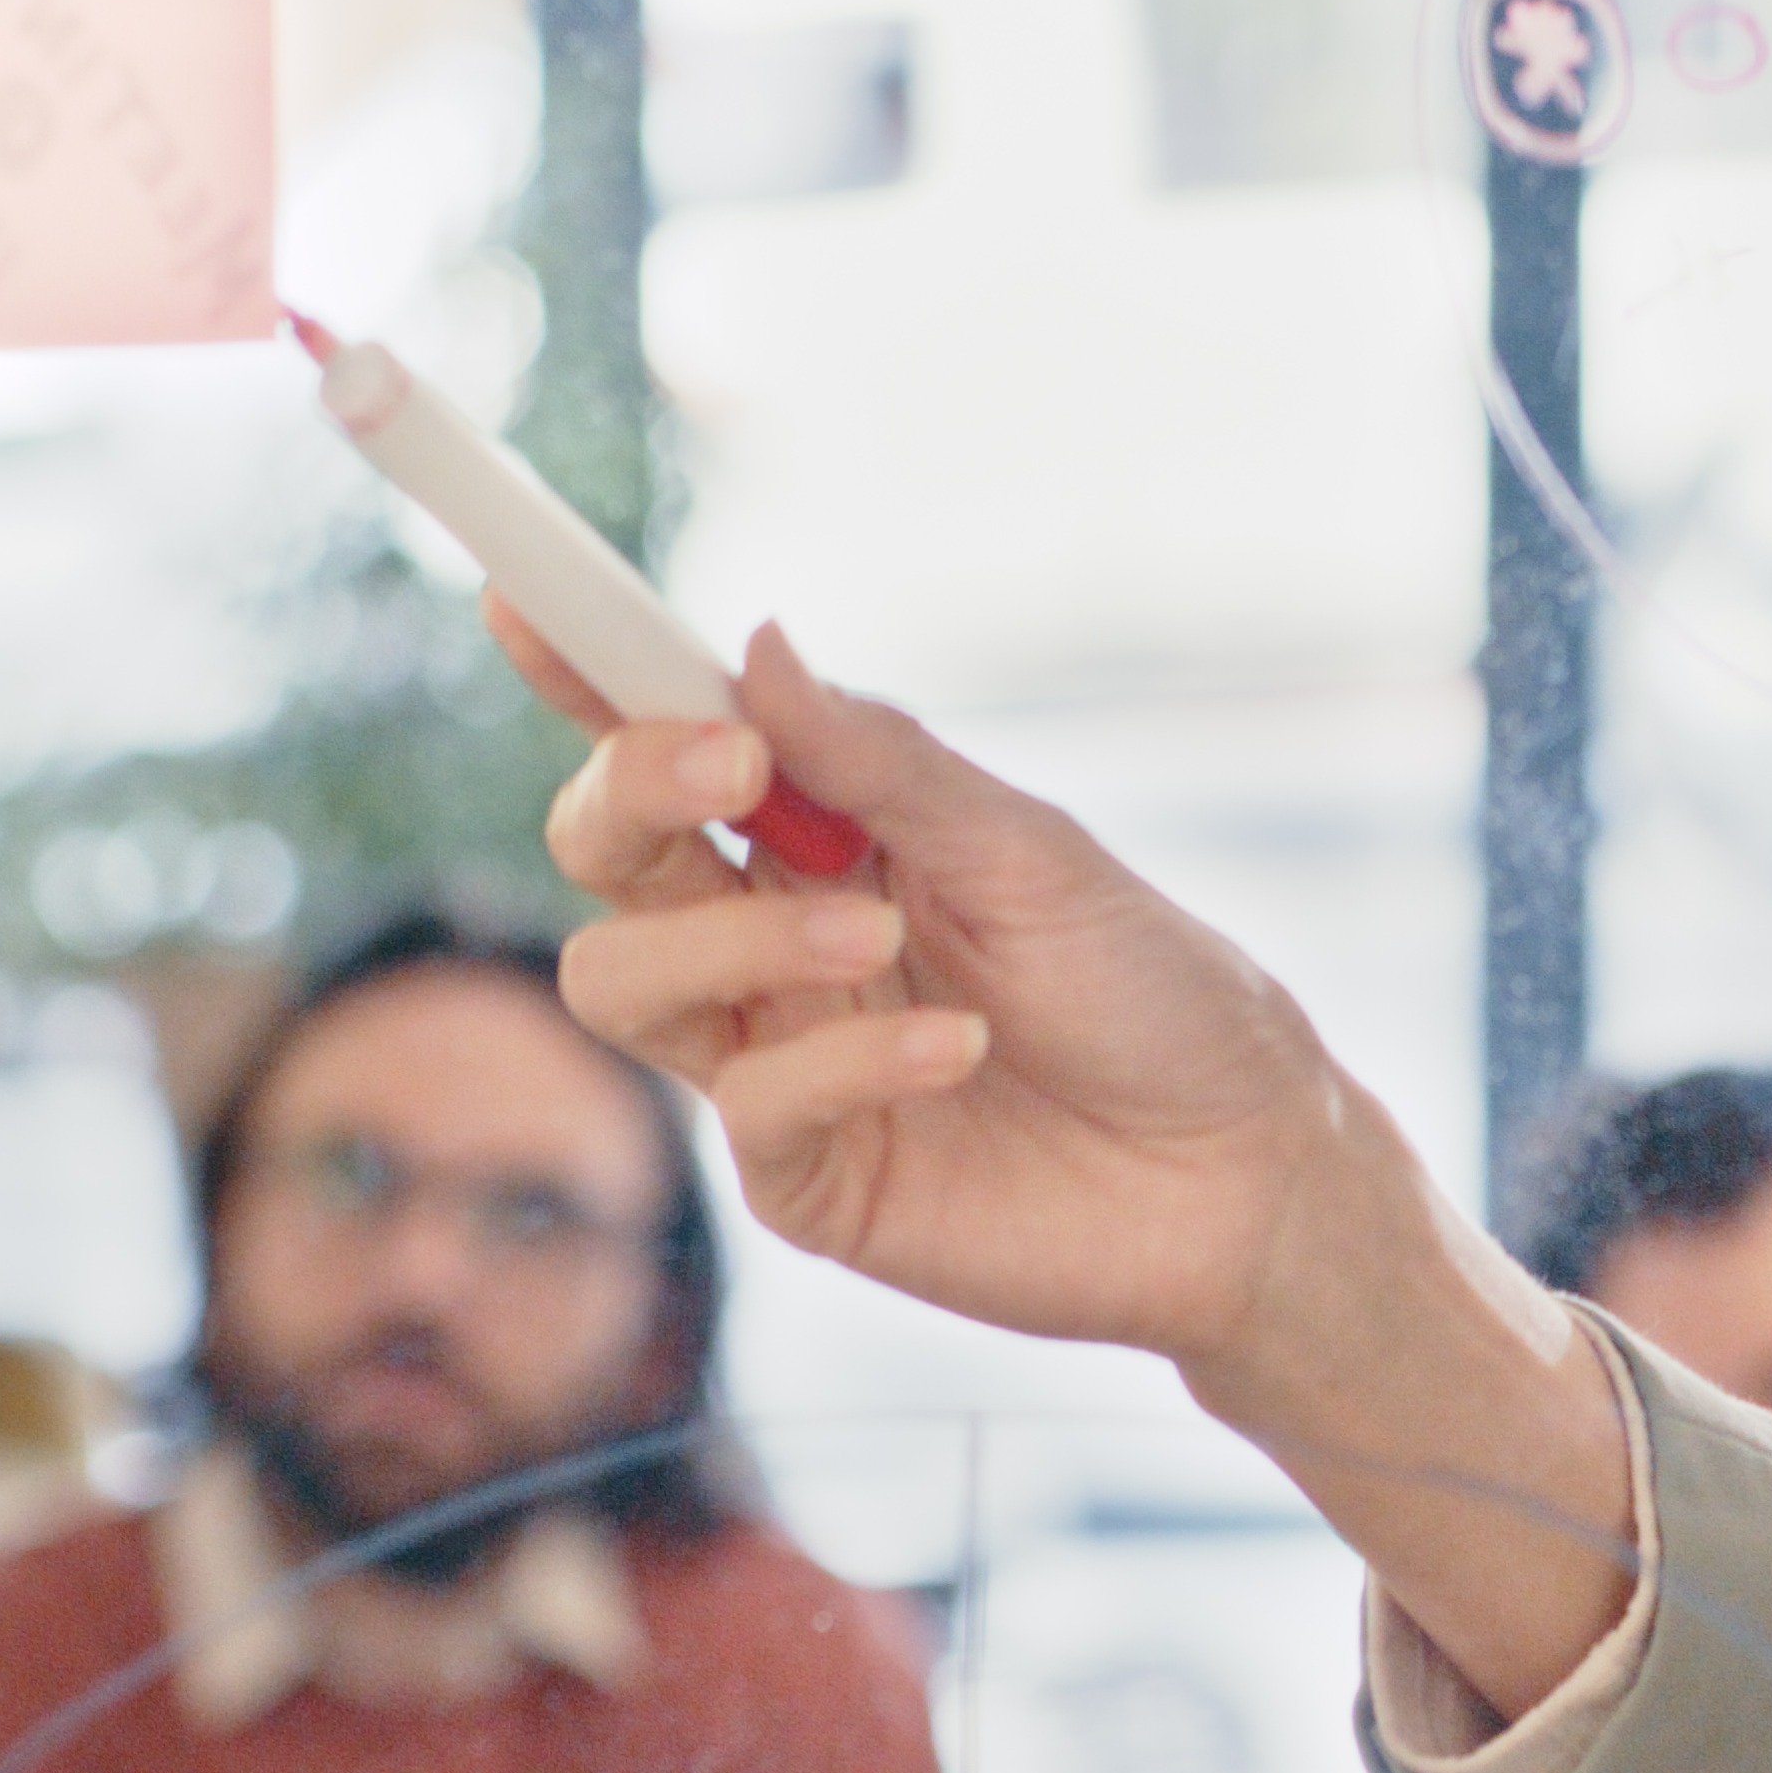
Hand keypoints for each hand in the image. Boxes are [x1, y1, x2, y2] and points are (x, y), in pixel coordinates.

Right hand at [523, 612, 1364, 1371]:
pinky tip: (956, 1049)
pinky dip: (846, 1059)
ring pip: (621, 979)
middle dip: (632, 791)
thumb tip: (751, 645)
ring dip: (733, 935)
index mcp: (819, 833)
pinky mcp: (808, 1178)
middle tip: (730, 768)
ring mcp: (775, 1059)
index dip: (584, 668)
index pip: (666, 741)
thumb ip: (882, 762)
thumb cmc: (1152, 990)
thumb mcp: (1027, 847)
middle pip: (604, 851)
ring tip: (875, 931)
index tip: (524, 594)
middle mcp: (769, 940)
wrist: (1247, 1173)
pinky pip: (749, 1106)